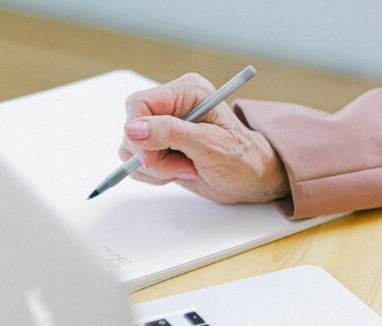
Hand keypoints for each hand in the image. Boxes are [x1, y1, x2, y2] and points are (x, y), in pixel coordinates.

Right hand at [119, 73, 289, 203]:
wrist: (251, 178)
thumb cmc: (240, 158)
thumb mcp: (209, 145)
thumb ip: (169, 133)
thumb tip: (132, 129)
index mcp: (186, 91)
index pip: (138, 104)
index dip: (140, 133)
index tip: (153, 158)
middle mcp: (171, 105)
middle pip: (131, 127)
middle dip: (152, 155)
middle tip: (184, 165)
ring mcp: (163, 126)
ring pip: (131, 147)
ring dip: (156, 167)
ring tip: (187, 168)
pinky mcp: (159, 146)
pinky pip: (136, 161)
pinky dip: (154, 174)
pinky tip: (180, 172)